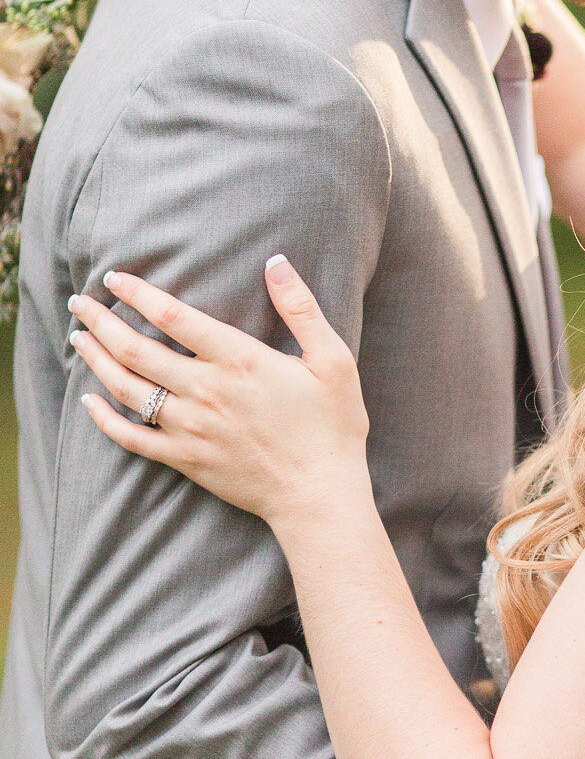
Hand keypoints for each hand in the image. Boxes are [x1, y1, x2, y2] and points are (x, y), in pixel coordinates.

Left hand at [69, 259, 370, 526]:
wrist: (319, 496)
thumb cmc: (333, 427)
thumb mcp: (333, 360)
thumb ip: (301, 308)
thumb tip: (276, 262)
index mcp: (239, 360)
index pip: (173, 316)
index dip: (139, 293)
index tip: (114, 278)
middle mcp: (206, 390)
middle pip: (137, 349)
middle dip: (102, 321)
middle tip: (80, 302)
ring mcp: (190, 428)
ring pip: (127, 389)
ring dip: (97, 360)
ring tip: (78, 338)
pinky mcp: (184, 459)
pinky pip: (131, 438)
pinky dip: (104, 420)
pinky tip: (89, 402)